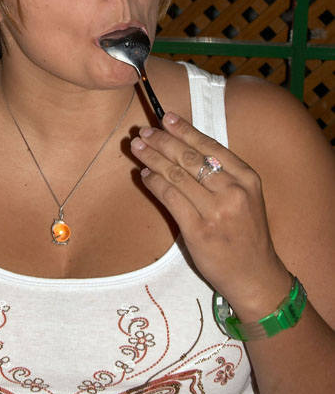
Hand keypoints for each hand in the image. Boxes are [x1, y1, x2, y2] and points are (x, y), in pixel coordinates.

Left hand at [131, 112, 289, 318]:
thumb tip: (184, 147)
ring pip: (176, 175)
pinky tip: (144, 175)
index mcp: (247, 178)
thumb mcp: (246, 197)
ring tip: (137, 147)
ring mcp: (216, 211)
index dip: (184, 130)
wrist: (255, 275)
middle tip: (144, 132)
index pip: (210, 146)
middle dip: (163, 141)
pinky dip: (154, 183)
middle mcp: (233, 191)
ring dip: (152, 158)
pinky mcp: (198, 230)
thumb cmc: (246, 233)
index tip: (166, 118)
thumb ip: (223, 174)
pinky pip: (170, 198)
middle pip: (190, 158)